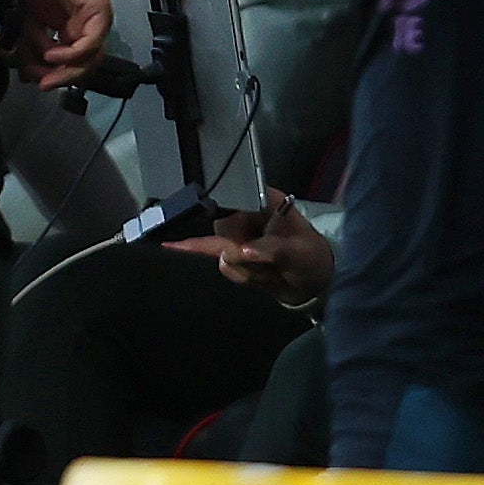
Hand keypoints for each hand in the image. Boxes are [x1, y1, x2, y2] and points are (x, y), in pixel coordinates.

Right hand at [19, 0, 111, 90]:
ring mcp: (96, 25)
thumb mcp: (29, 22)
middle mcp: (88, 32)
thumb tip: (29, 70)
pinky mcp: (100, 17)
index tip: (33, 81)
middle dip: (59, 78)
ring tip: (45, 72)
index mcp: (72, 34)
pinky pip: (89, 44)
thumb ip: (30, 46)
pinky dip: (70, 54)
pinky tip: (52, 55)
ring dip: (67, 71)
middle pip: (83, 67)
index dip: (52, 76)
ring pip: (90, 61)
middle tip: (41, 83)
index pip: (69, 65)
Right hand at [184, 190, 333, 303]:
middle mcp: (246, 213)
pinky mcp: (229, 250)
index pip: (235, 204)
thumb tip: (243, 251)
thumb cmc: (312, 259)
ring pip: (217, 249)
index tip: (245, 245)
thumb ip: (273, 250)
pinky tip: (170, 247)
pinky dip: (191, 249)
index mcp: (264, 201)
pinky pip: (206, 250)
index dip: (235, 224)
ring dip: (243, 270)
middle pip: (221, 229)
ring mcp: (236, 232)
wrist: (312, 283)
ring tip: (269, 272)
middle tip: (269, 265)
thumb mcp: (301, 253)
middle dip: (242, 254)